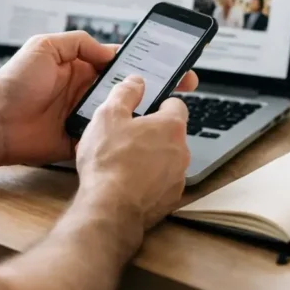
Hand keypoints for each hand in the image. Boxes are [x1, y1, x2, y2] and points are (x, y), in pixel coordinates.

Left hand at [0, 32, 197, 166]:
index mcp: (81, 68)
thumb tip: (108, 51)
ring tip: (166, 108)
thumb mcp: (45, 46)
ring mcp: (86, 117)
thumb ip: (79, 42)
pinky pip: (109, 138)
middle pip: (130, 89)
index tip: (169, 60)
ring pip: (123, 114)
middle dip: (157, 86)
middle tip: (184, 84)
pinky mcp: (83, 140)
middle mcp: (87, 91)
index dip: (146, 61)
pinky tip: (142, 133)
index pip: (121, 62)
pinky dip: (124, 137)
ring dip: (143, 112)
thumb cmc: (14, 83)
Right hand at [76, 75, 190, 228]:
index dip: (159, 104)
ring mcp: (178, 177)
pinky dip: (149, 181)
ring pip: (167, 159)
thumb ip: (125, 93)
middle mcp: (182, 151)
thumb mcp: (108, 116)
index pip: (176, 105)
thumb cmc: (109, 162)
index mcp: (171, 126)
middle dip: (152, 133)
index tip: (144, 109)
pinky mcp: (170, 199)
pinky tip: (128, 182)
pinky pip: (162, 183)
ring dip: (151, 158)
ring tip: (124, 162)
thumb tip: (135, 81)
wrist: (110, 208)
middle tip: (126, 137)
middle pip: (171, 134)